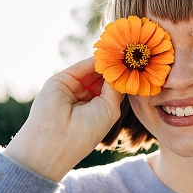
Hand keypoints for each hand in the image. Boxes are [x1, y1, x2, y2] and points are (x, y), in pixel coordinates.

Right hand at [3, 57, 123, 181]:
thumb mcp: (110, 108)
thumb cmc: (87, 129)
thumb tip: (120, 69)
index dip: (121, 80)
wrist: (57, 137)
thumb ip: (115, 86)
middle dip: (114, 69)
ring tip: (121, 55)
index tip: (136, 67)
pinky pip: (79, 68)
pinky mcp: (60, 81)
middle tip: (130, 57)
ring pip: (91, 72)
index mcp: (96, 112)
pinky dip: (93, 61)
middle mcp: (83, 101)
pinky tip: (106, 56)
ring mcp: (71, 90)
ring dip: (105, 64)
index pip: (110, 91)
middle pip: (101, 79)